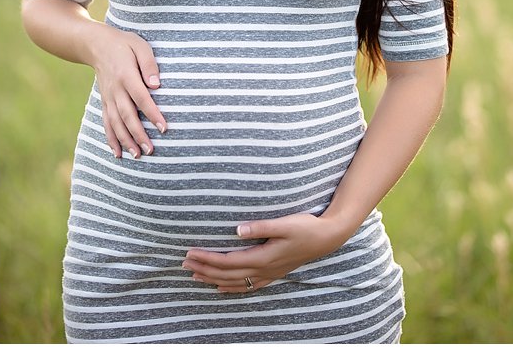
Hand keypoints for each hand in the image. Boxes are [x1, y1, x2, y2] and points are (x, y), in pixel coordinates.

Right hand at [84, 25, 165, 158]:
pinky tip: (117, 152)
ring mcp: (108, 97)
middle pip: (127, 116)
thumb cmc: (125, 44)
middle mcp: (115, 90)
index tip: (164, 128)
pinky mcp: (104, 102)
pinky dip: (111, 138)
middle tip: (151, 150)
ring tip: (137, 156)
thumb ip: (150, 64)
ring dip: (126, 140)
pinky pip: (106, 123)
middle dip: (139, 134)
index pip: (141, 98)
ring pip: (115, 123)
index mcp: (126, 76)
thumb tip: (156, 84)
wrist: (95, 45)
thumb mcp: (141, 46)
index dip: (152, 114)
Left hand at [183, 214, 352, 292]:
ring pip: (235, 282)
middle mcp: (263, 269)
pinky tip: (222, 288)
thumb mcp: (285, 223)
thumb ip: (261, 227)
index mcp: (263, 257)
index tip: (190, 253)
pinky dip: (232, 288)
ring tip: (194, 276)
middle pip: (227, 274)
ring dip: (213, 279)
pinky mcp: (274, 274)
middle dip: (204, 269)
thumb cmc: (307, 227)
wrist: (328, 238)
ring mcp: (269, 274)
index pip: (227, 261)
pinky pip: (248, 286)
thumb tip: (236, 230)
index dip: (207, 258)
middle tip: (184, 264)